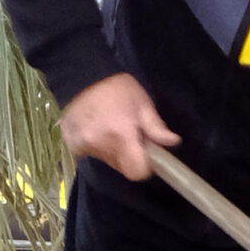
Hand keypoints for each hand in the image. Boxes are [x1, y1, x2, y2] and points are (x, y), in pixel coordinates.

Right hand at [60, 73, 177, 180]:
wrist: (76, 79)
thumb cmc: (113, 88)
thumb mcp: (140, 101)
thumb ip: (155, 125)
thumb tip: (173, 141)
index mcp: (121, 133)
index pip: (137, 171)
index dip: (146, 167)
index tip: (149, 154)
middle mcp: (103, 145)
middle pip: (127, 169)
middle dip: (134, 158)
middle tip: (135, 138)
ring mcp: (88, 147)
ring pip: (114, 163)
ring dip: (121, 153)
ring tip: (118, 130)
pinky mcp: (78, 147)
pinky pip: (100, 156)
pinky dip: (106, 149)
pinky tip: (105, 132)